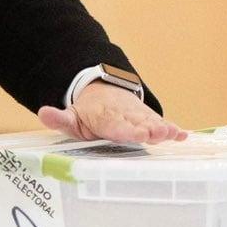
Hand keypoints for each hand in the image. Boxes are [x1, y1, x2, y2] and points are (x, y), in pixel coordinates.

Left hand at [39, 85, 187, 144]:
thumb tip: (43, 112)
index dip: (125, 130)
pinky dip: (172, 128)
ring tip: (173, 134)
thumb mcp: (71, 116)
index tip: (135, 134)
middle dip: (147, 129)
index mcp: (104, 117)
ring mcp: (137, 115)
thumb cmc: (87, 113)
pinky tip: (183, 135)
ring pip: (150, 122)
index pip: (115, 125)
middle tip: (158, 134)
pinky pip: (160, 122)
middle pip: (136, 123)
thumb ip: (59, 118)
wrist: (103, 92)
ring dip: (162, 128)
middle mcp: (124, 115)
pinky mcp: (147, 118)